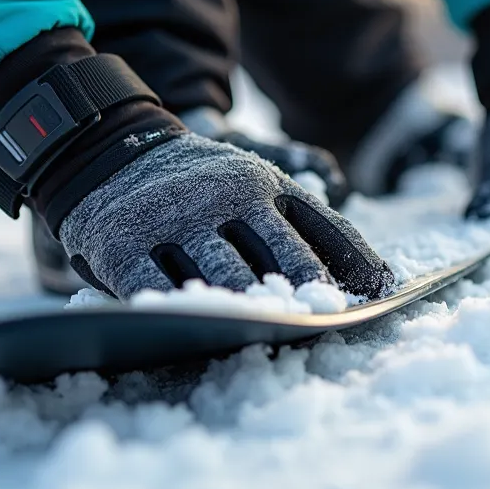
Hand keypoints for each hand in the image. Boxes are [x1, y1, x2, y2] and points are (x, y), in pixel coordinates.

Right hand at [0, 29, 393, 300]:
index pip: (318, 231)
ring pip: (222, 280)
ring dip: (250, 313)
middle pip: (274, 263)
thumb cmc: (202, 183)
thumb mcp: (259, 183)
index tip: (372, 302)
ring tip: (273, 339)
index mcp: (260, 183)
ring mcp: (169, 222)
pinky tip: (201, 334)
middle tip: (323, 329)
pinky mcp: (122, 247)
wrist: (107, 149)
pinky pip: (156, 291)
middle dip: (302, 299)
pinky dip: (182, 316)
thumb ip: (313, 223)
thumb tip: (381, 280)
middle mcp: (219, 199)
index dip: (347, 269)